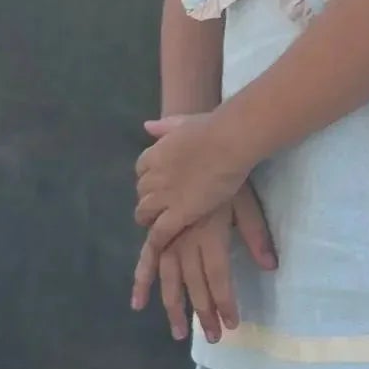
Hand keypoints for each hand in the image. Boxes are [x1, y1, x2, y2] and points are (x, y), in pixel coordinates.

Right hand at [131, 182, 275, 341]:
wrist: (203, 146)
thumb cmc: (229, 174)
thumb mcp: (246, 206)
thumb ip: (256, 236)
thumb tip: (270, 266)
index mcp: (210, 236)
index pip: (218, 278)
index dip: (223, 302)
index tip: (231, 325)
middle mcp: (186, 241)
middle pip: (194, 285)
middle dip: (203, 314)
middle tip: (212, 338)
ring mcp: (169, 237)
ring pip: (169, 280)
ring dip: (174, 308)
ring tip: (178, 334)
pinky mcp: (158, 231)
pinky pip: (147, 260)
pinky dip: (143, 281)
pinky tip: (138, 302)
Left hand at [134, 112, 250, 252]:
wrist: (227, 142)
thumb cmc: (212, 128)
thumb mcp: (184, 122)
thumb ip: (165, 127)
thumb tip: (148, 126)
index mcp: (154, 154)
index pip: (141, 170)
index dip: (150, 178)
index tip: (160, 182)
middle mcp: (153, 176)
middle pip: (142, 193)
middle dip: (149, 198)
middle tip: (161, 205)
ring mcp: (164, 196)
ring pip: (145, 213)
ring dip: (149, 219)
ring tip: (157, 225)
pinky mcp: (178, 213)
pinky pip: (160, 232)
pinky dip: (157, 240)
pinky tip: (160, 247)